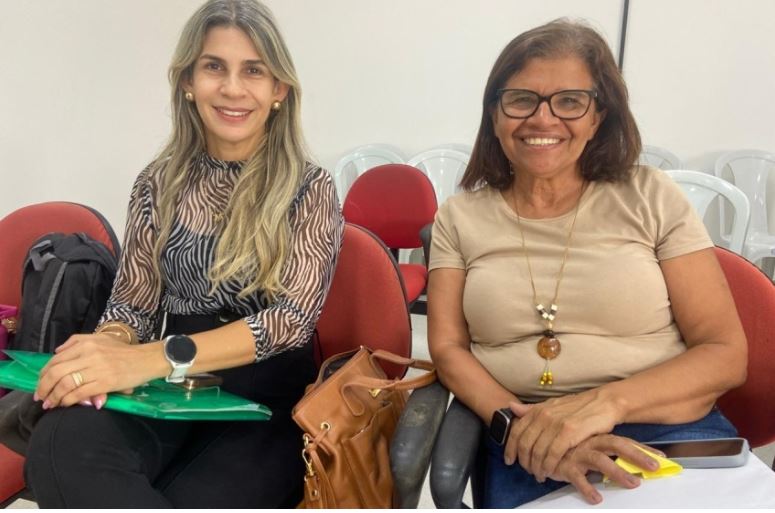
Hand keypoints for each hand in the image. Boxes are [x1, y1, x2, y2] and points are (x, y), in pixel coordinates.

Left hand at [34, 334, 154, 408]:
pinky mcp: (105, 383)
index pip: (56, 359)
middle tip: (40, 397)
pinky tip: (64, 404)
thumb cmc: (124, 351)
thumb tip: (57, 351)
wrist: (146, 359)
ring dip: (54, 396)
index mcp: (86, 344)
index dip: (43, 374)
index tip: (40, 384)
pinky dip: (68, 401)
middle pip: (56, 372)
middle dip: (43, 387)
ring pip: (65, 384)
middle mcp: (89, 355)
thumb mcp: (100, 338)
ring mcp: (97, 369)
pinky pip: (79, 393)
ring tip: (49, 404)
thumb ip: (76, 341)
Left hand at [504, 389, 622, 480]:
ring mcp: (556, 423)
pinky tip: (550, 471)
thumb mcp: (552, 405)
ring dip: (537, 467)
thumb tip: (511, 408)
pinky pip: (553, 454)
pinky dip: (549, 466)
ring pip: (538, 451)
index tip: (509, 461)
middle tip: (528, 471)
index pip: (516, 432)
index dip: (510, 449)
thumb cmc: (578, 407)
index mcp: (537, 410)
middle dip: (524, 462)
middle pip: (525, 444)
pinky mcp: (569, 432)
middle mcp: (543, 416)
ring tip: (539, 475)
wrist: (603, 402)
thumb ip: (532, 410)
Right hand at [546, 434, 660, 503]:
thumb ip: (605, 453)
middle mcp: (590, 443)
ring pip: (600, 461)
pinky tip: (596, 498)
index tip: (661, 458)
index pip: (624, 442)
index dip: (642, 449)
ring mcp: (578, 453)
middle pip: (617, 445)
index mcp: (597, 438)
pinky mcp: (565, 465)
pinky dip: (587, 488)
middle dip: (637, 455)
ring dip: (618, 472)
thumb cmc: (566, 449)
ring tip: (632, 484)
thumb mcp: (587, 448)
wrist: (537, 446)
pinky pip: (577, 478)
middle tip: (654, 467)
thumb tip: (625, 461)